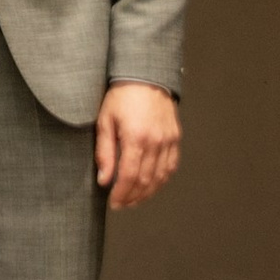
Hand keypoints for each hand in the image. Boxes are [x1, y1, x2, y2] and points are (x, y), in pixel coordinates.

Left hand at [94, 83, 179, 209]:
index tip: (114, 202)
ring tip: (134, 199)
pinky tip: (151, 185)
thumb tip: (104, 180)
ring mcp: (168, 140)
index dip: (121, 194)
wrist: (145, 75)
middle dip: (132, 196)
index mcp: (135, 137)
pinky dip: (161, 180)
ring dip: (148, 193)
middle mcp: (155, 141)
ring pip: (160, 177)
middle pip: (146, 181)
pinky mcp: (175, 137)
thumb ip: (104, 153)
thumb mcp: (105, 120)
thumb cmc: (121, 96)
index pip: (129, 176)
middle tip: (122, 204)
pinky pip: (171, 166)